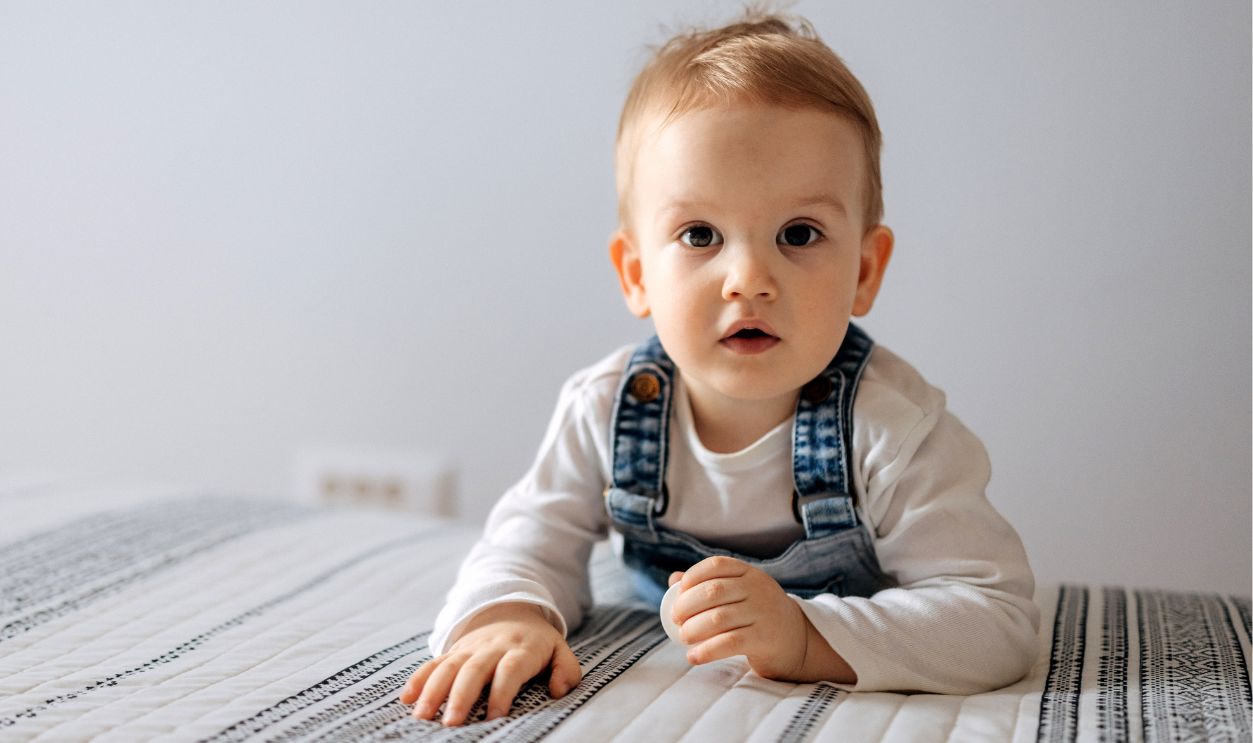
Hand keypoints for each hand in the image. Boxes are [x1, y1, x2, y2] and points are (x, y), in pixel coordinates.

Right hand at [398, 603, 581, 725]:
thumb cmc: (538, 642)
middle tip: (451, 723)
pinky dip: (419, 678)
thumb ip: (566, 671)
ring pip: (449, 666)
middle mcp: (492, 647)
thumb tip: (556, 691)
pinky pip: (434, 662)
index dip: (503, 691)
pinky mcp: (454, 650)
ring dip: (433, 690)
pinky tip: (407, 698)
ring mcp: (470, 647)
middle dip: (461, 696)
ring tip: (422, 716)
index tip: (495, 715)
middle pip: (474, 669)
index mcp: (521, 649)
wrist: (513, 608)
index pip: (511, 669)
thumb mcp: (560, 650)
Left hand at [668, 556, 854, 682]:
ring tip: (683, 638)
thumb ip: (709, 585)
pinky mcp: (764, 639)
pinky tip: (693, 657)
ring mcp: (763, 613)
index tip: (679, 592)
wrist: (797, 640)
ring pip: (719, 618)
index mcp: (749, 574)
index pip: (717, 565)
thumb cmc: (758, 614)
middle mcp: (758, 589)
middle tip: (675, 620)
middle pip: (713, 591)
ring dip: (693, 629)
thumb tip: (673, 580)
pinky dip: (706, 651)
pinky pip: (729, 643)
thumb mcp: (741, 594)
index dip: (693, 576)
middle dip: (686, 605)